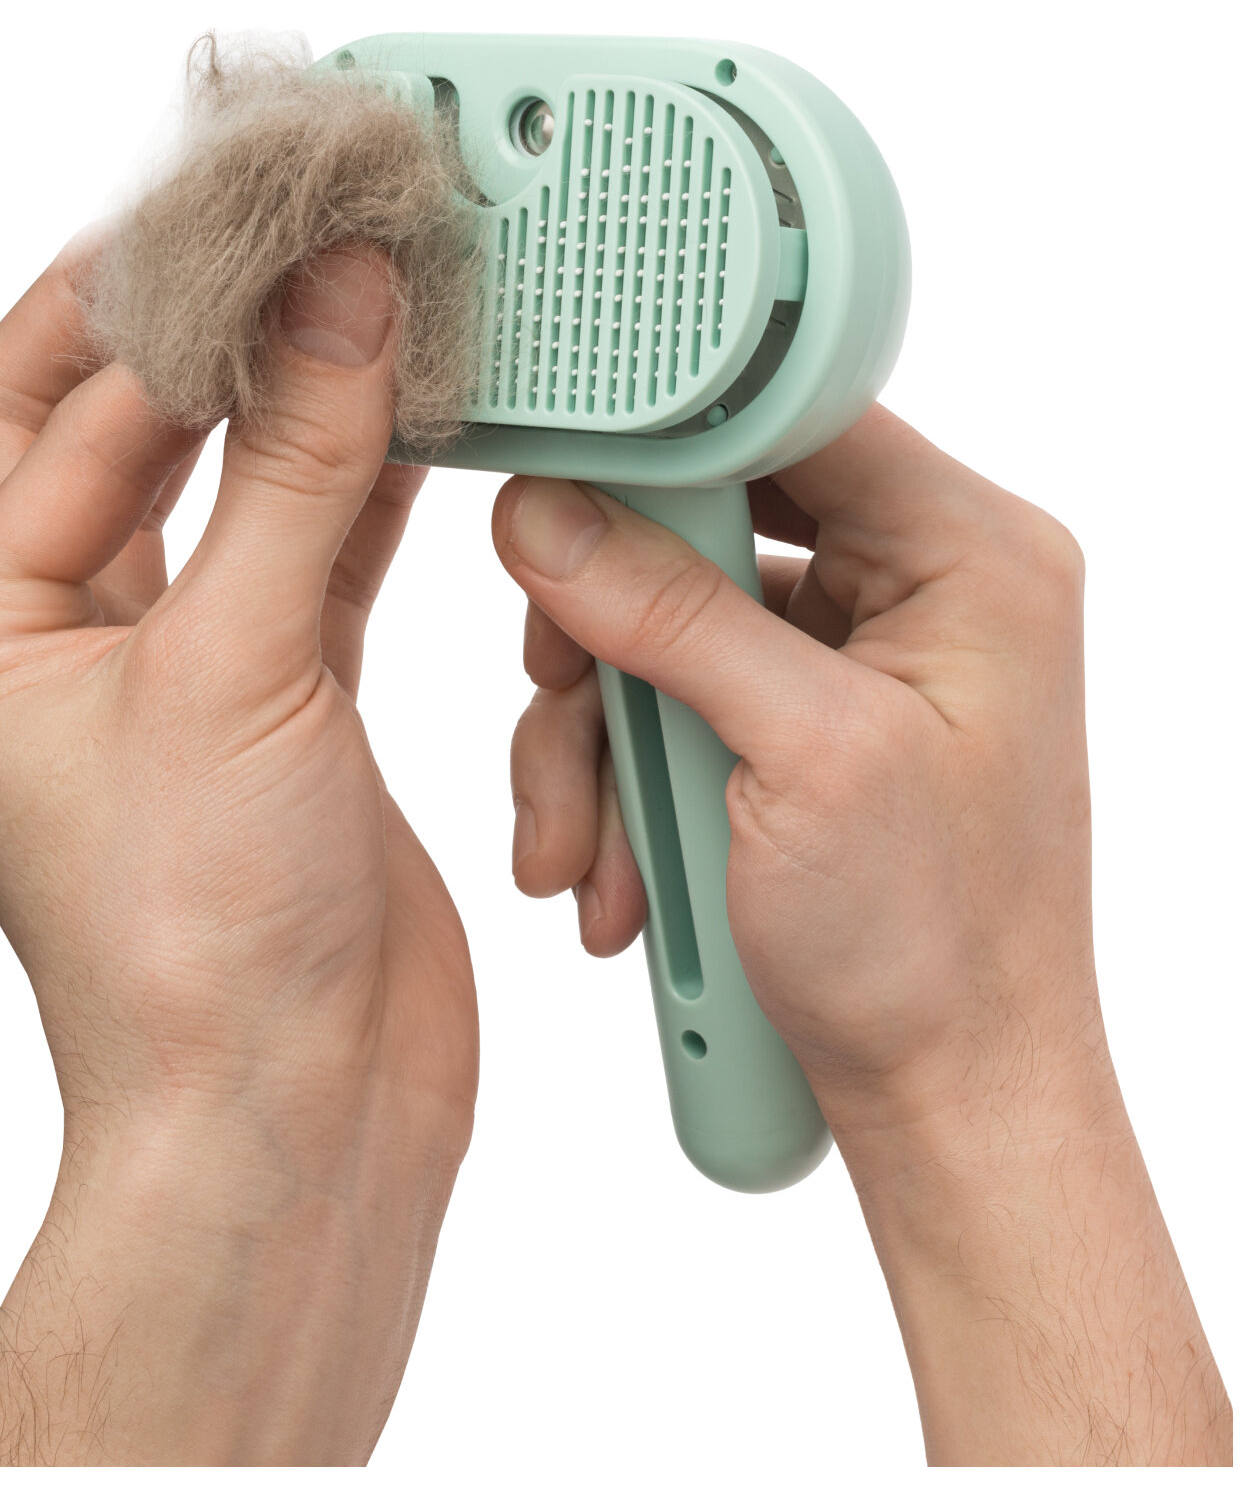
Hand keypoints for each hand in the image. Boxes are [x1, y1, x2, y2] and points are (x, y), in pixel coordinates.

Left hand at [0, 242, 476, 1464]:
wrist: (289, 1111)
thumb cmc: (198, 938)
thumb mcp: (230, 667)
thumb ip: (287, 472)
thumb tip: (333, 302)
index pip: (52, 414)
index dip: (157, 306)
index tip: (251, 215)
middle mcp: (76, 654)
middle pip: (119, 440)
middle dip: (197, 337)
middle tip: (285, 236)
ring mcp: (189, 687)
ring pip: (231, 502)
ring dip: (295, 410)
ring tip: (365, 309)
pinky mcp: (289, 722)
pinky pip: (313, 571)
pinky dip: (358, 498)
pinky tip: (409, 429)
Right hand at [492, 410, 1228, 1464]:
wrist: (949, 1097)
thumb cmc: (931, 949)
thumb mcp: (799, 760)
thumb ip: (668, 615)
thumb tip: (545, 513)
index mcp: (968, 557)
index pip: (797, 415)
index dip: (664, 435)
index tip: (558, 475)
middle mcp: (917, 591)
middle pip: (706, 528)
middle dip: (611, 639)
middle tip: (566, 700)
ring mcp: (853, 664)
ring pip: (669, 628)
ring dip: (604, 740)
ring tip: (583, 855)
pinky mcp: (800, 730)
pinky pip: (679, 705)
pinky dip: (629, 783)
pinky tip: (617, 875)